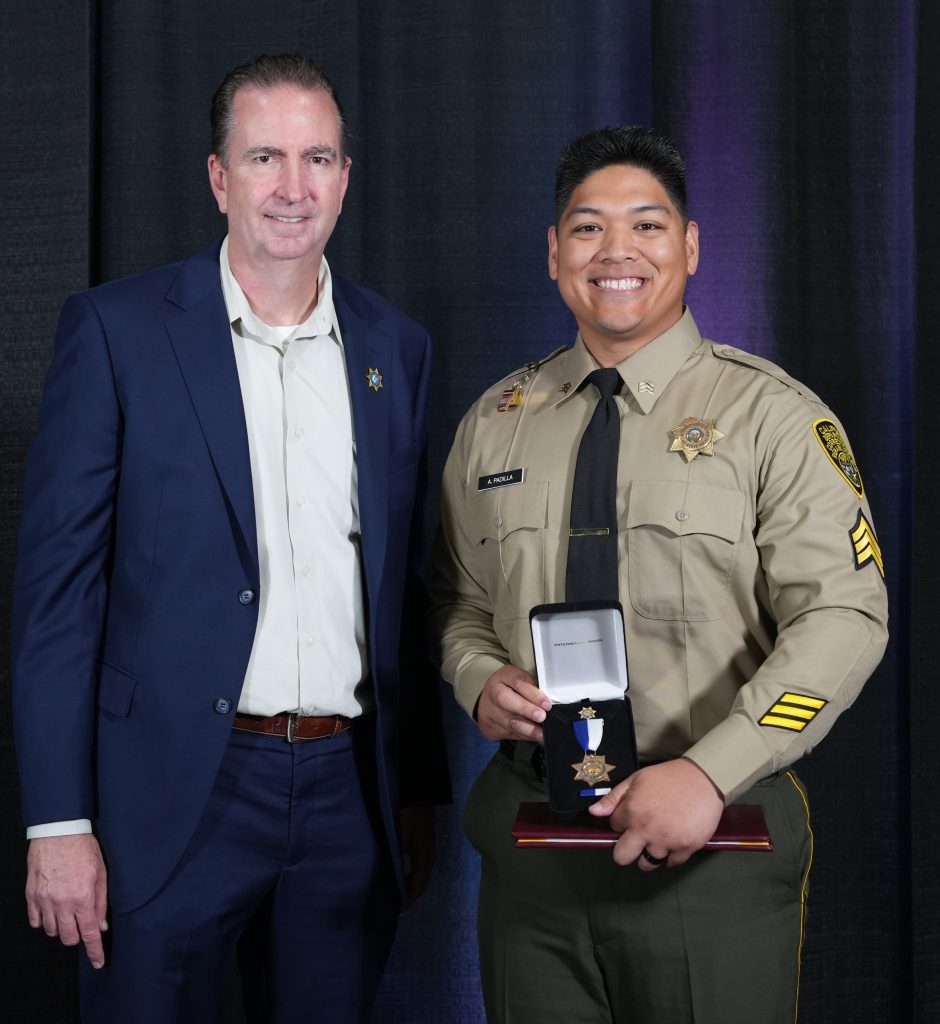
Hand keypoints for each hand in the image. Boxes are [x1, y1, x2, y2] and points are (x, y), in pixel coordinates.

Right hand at [26, 833, 108, 966]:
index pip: (89, 934)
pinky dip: (44, 921)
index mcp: (83, 898)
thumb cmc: (84, 849)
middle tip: (82, 925)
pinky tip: (52, 911)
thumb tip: (101, 925)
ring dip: (61, 927)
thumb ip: (101, 902)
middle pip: (68, 938)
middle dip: (77, 937)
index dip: (95, 951)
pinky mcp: (32, 895)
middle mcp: (62, 903)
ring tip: (68, 912)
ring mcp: (44, 900)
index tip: (98, 962)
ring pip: (51, 931)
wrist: (59, 832)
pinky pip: (35, 920)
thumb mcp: (102, 873)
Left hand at [399, 806, 435, 910]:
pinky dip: (410, 878)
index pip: (417, 887)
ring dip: (410, 888)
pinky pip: (419, 868)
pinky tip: (399, 877)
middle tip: (393, 908)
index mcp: (425, 858)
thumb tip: (390, 877)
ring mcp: (428, 851)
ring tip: (395, 895)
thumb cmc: (409, 813)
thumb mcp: (400, 834)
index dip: (407, 900)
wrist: (420, 793)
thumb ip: (397, 856)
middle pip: (421, 885)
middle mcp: (429, 858)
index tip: (395, 911)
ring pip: (420, 877)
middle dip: (409, 897)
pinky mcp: (424, 845)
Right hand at [476, 665, 551, 743]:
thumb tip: (548, 702)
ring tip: (542, 733)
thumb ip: (533, 688)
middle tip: (541, 716)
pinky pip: (511, 734)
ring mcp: (490, 712)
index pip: (518, 682)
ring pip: (509, 722)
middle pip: (506, 700)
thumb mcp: (521, 681)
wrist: (488, 702)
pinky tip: (536, 737)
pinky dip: (526, 737)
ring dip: (529, 729)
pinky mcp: (492, 728)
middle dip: (526, 710)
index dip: (533, 693)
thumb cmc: (510, 688)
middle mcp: (493, 693)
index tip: (546, 704)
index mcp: (504, 676)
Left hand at [588, 758, 723, 869]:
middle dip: (625, 850)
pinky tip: (673, 841)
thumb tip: (593, 812)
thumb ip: (614, 797)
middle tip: (635, 840)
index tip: (631, 817)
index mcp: (632, 812)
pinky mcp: (686, 848)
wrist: (704, 778)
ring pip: (646, 864)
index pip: (613, 827)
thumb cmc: (668, 776)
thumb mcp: (637, 779)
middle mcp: (646, 830)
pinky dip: (670, 855)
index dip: (621, 822)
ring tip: (657, 839)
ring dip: (648, 854)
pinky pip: (671, 863)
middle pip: (622, 857)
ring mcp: (666, 842)